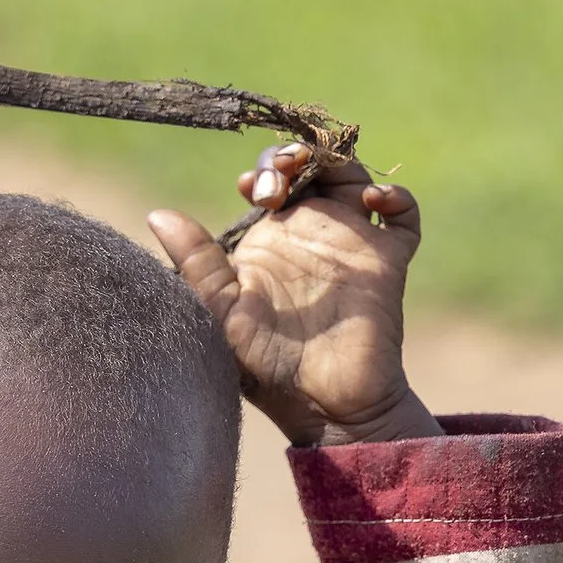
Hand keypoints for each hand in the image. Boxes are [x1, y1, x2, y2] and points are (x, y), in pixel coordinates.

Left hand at [148, 145, 439, 446]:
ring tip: (316, 169)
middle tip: (277, 179)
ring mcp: (351, 245)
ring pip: (353, 178)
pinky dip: (396, 195)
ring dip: (336, 160)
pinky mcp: (387, 260)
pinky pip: (404, 215)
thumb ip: (197, 263)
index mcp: (269, 244)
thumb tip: (157, 214)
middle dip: (293, 157)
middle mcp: (310, 237)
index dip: (263, 170)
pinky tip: (371, 197)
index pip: (269, 184)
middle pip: (310, 169)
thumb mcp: (220, 312)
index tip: (251, 186)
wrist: (323, 406)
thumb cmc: (266, 369)